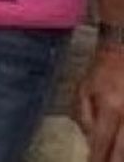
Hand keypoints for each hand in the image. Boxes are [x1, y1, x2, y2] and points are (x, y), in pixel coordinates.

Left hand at [76, 43, 123, 160]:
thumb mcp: (84, 89)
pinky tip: (121, 151)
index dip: (98, 158)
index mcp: (110, 107)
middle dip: (113, 161)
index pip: (103, 140)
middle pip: (122, 148)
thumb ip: (84, 116)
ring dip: (122, 155)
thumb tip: (89, 140)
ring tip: (114, 160)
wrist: (122, 52)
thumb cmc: (102, 72)